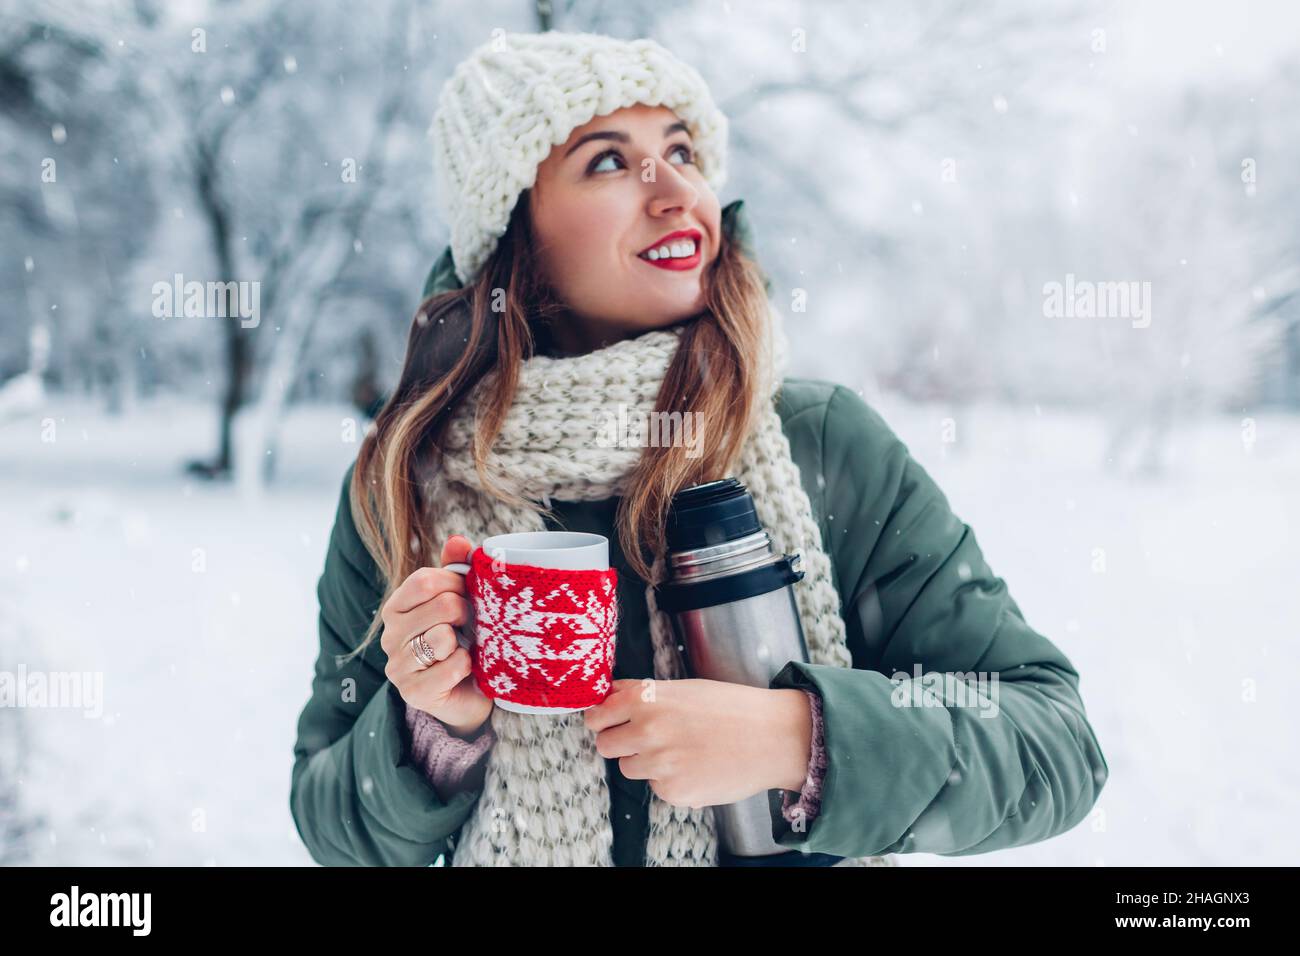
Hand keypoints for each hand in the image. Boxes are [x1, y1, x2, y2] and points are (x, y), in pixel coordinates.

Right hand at [381, 534, 493, 736]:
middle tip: (469, 625)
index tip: (468, 595)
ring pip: (443, 637)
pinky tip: (464, 670)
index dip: (456, 583)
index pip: (425, 580)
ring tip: (463, 648)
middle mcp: (389, 635)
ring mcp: (397, 666)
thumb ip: (457, 568)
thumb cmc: (463, 638)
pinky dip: (467, 666)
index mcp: (396, 607)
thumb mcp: (460, 599)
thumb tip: (458, 540)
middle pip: (441, 606)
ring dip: (465, 641)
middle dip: (467, 612)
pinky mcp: (413, 693)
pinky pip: (452, 666)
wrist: (467, 692)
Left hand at [583, 678, 811, 808]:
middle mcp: (646, 730)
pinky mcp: (673, 792)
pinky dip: (671, 780)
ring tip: (681, 750)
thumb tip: (608, 694)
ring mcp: (659, 764)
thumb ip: (640, 692)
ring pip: (630, 768)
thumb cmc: (732, 708)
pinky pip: (657, 787)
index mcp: (645, 699)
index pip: (596, 716)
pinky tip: (697, 766)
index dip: (601, 720)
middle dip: (621, 743)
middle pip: (606, 746)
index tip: (606, 723)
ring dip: (647, 762)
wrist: (772, 737)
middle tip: (645, 738)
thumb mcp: (683, 687)